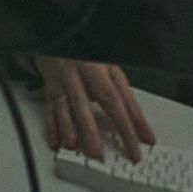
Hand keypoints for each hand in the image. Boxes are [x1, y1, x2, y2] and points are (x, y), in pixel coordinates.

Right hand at [33, 55, 154, 161]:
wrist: (64, 37)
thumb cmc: (91, 59)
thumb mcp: (113, 73)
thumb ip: (128, 101)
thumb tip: (143, 130)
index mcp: (103, 71)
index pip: (120, 101)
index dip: (131, 124)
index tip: (141, 143)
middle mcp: (82, 75)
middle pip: (89, 104)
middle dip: (93, 132)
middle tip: (100, 154)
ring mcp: (64, 80)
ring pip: (66, 106)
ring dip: (69, 129)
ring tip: (74, 147)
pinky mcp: (50, 87)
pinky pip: (49, 108)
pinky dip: (51, 127)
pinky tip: (56, 141)